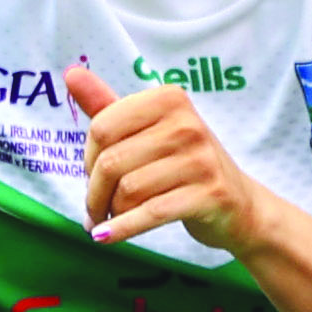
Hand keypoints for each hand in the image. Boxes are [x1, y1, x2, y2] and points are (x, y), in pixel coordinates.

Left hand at [69, 65, 274, 253]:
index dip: (87, 157)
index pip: (102, 127)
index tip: (93, 176)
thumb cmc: (185, 166)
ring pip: (128, 190)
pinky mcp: (210, 194)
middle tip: (96, 207)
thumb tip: (71, 73)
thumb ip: (108, 106)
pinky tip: (105, 237)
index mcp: (170, 100)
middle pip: (111, 161)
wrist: (240, 206)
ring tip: (110, 220)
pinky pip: (151, 213)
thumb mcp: (148, 131)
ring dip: (110, 213)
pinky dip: (122, 229)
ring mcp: (201, 160)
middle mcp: (188, 124)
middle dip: (95, 192)